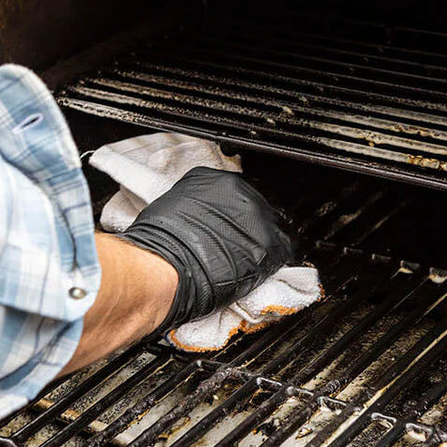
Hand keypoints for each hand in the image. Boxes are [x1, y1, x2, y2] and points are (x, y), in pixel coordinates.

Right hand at [119, 167, 293, 328]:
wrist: (166, 267)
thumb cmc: (159, 244)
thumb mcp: (168, 210)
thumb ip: (191, 207)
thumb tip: (194, 219)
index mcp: (211, 179)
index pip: (232, 189)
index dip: (233, 208)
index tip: (232, 219)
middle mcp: (239, 190)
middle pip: (256, 202)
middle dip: (251, 221)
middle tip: (243, 238)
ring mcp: (257, 215)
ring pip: (275, 222)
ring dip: (267, 237)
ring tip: (256, 253)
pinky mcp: (270, 243)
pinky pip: (287, 246)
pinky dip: (282, 255)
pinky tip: (273, 264)